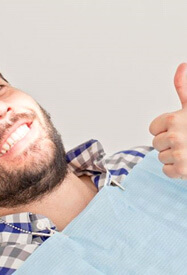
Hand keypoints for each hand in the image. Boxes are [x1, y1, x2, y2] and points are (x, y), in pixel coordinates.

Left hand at [149, 63, 186, 178]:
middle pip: (155, 144)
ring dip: (173, 157)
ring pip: (161, 157)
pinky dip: (176, 170)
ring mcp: (179, 154)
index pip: (152, 129)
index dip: (164, 130)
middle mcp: (175, 135)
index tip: (179, 129)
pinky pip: (166, 171)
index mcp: (174, 118)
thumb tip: (181, 65)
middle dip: (168, 144)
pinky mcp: (182, 170)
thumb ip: (184, 88)